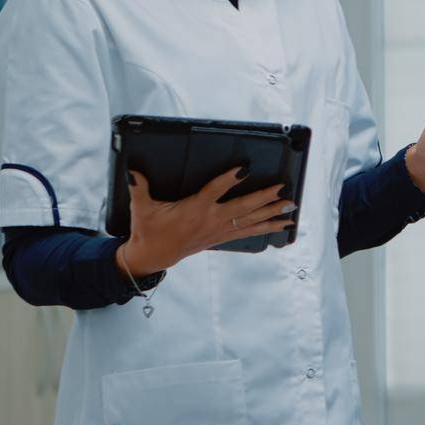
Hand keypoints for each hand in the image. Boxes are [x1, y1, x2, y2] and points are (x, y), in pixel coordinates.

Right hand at [117, 167, 295, 277]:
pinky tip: (281, 226)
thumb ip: (139, 187)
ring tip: (291, 208)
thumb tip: (133, 170)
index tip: (244, 168)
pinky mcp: (221, 237)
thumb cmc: (148, 229)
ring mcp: (219, 230)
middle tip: (283, 190)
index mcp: (195, 209)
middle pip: (243, 207)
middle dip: (264, 198)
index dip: (229, 179)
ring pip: (250, 221)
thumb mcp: (141, 208)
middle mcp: (211, 219)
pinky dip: (266, 228)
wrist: (153, 255)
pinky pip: (248, 232)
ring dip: (272, 214)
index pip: (215, 190)